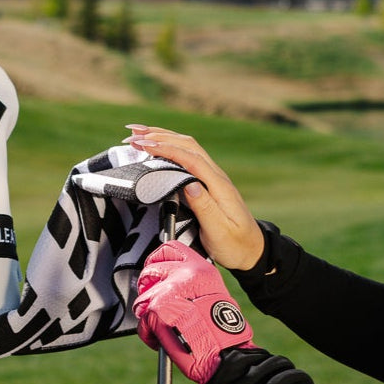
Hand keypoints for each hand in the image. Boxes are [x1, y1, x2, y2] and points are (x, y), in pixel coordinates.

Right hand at [124, 125, 265, 270]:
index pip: (191, 158)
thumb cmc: (234, 244)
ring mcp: (212, 177)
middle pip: (188, 146)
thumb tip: (189, 183)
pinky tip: (154, 148)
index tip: (143, 144)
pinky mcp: (207, 182)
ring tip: (137, 133)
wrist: (251, 249)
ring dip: (163, 138)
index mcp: (219, 186)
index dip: (167, 149)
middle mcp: (216, 176)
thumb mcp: (220, 231)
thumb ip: (205, 207)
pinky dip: (169, 148)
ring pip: (187, 148)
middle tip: (131, 134)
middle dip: (160, 136)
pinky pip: (187, 158)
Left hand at [134, 240, 254, 383]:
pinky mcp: (156, 309)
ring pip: (142, 297)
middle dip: (148, 285)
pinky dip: (149, 333)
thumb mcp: (213, 294)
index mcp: (201, 269)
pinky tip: (163, 338)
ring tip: (165, 326)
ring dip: (148, 314)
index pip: (170, 248)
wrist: (223, 351)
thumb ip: (192, 283)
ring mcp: (169, 290)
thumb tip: (171, 284)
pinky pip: (142, 321)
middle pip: (150, 268)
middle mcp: (185, 274)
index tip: (156, 270)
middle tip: (156, 301)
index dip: (158, 259)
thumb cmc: (222, 332)